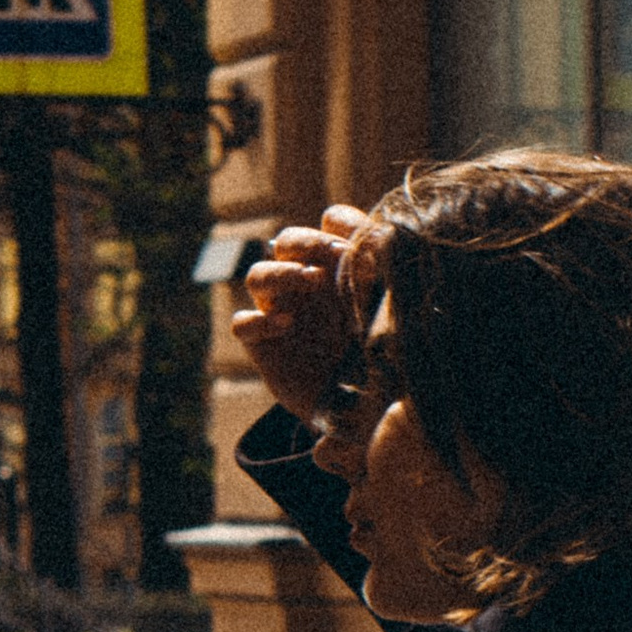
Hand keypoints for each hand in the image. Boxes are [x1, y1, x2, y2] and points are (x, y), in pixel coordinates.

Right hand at [229, 207, 371, 421]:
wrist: (361, 406)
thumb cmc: (378, 353)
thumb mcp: (388, 309)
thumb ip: (379, 268)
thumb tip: (358, 227)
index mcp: (336, 266)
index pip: (327, 225)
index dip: (336, 226)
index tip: (354, 242)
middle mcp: (303, 283)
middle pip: (287, 241)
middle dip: (304, 241)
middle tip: (332, 255)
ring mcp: (278, 310)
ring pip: (258, 275)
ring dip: (279, 272)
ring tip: (308, 279)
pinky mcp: (262, 344)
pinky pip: (243, 323)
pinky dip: (259, 320)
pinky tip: (286, 325)